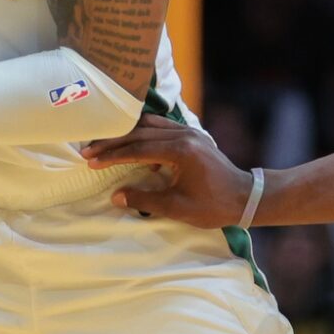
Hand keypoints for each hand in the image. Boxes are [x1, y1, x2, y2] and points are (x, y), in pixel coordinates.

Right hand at [80, 116, 246, 226]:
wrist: (245, 197)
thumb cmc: (213, 206)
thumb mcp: (177, 208)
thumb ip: (145, 200)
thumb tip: (116, 196)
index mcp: (180, 151)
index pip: (137, 148)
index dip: (112, 155)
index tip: (92, 161)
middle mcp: (184, 135)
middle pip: (140, 131)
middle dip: (112, 141)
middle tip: (89, 150)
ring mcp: (189, 132)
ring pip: (149, 125)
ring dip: (126, 134)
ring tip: (104, 144)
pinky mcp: (192, 135)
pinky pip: (161, 127)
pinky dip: (143, 133)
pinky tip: (133, 145)